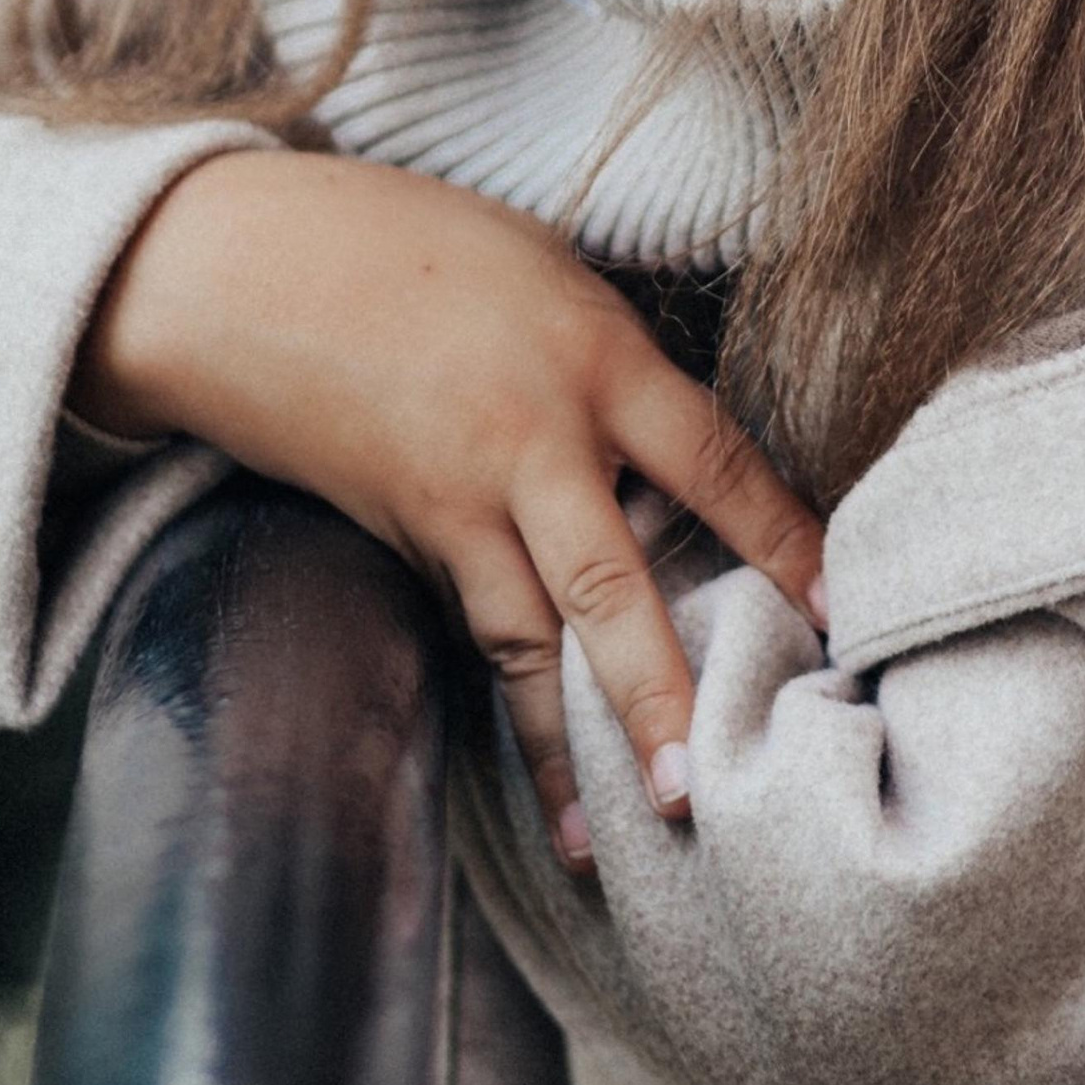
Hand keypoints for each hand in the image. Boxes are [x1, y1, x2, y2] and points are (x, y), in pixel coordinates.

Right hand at [74, 149, 826, 871]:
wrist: (245, 268)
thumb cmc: (409, 239)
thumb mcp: (543, 266)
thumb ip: (613, 359)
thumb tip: (676, 445)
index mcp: (593, 352)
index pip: (713, 460)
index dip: (781, 540)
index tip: (839, 614)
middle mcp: (533, 439)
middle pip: (613, 586)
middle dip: (660, 694)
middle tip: (705, 792)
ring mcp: (458, 499)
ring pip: (527, 643)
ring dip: (567, 748)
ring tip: (605, 846)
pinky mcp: (402, 535)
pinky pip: (471, 631)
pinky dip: (505, 708)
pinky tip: (533, 779)